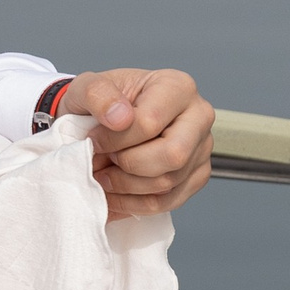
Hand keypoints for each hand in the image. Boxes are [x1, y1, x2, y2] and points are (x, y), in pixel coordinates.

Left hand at [55, 69, 212, 219]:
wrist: (107, 121)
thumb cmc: (102, 103)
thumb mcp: (87, 87)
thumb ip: (97, 93)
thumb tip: (120, 117)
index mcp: (177, 87)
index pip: (150, 122)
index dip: (114, 139)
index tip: (92, 140)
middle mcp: (198, 116)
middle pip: (173, 155)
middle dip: (128, 164)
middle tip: (104, 159)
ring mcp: (201, 149)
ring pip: (168, 182)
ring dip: (126, 185)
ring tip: (104, 173)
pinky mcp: (196, 176)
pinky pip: (167, 202)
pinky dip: (134, 203)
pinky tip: (115, 191)